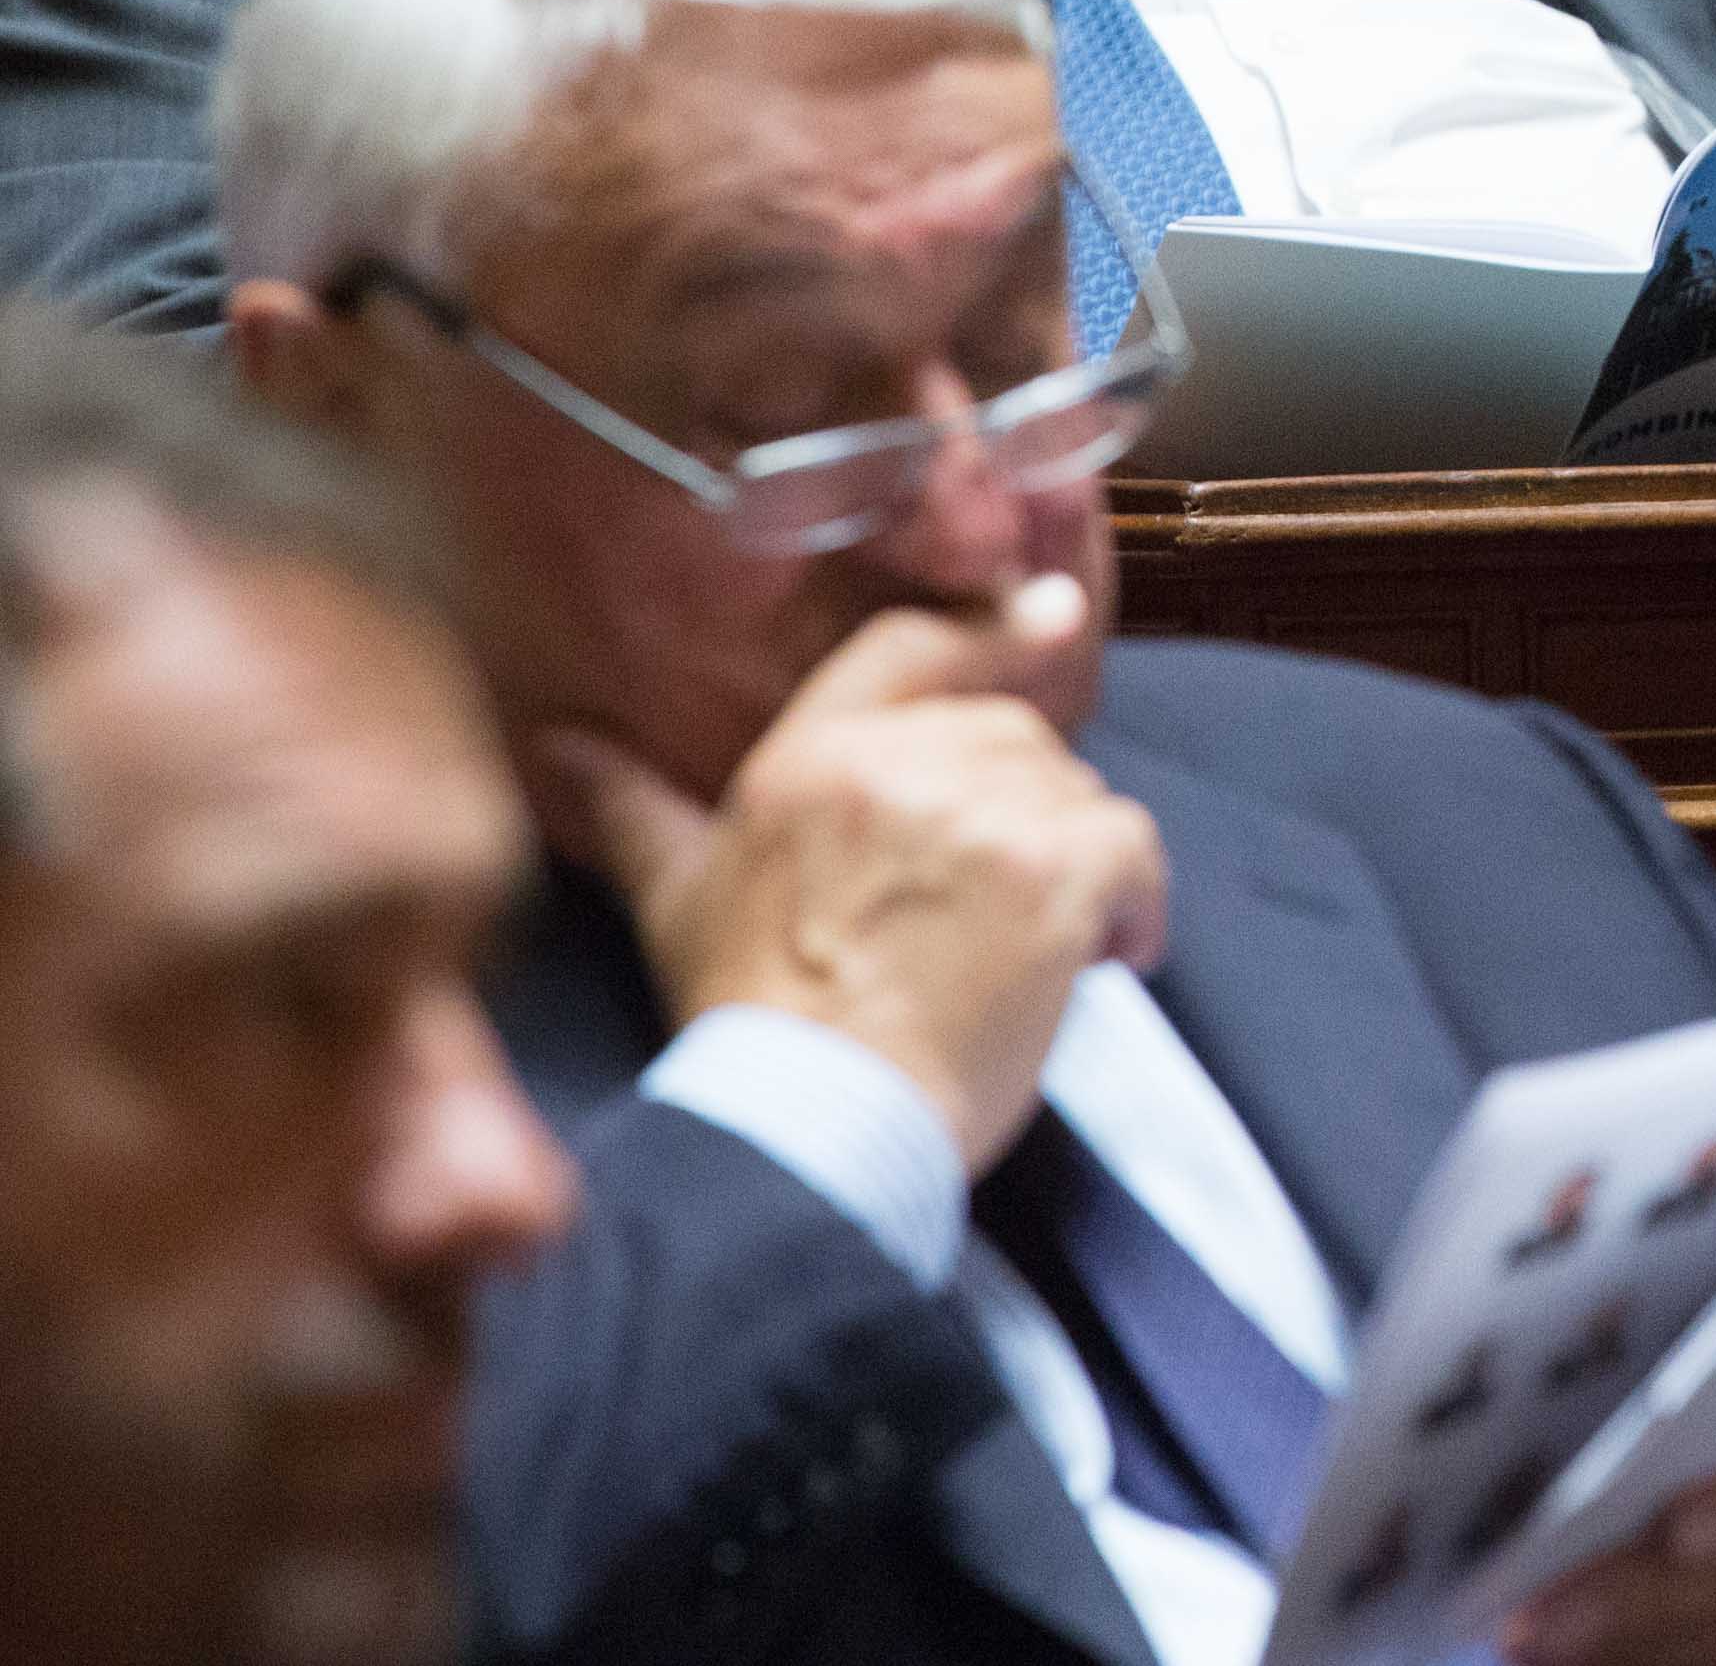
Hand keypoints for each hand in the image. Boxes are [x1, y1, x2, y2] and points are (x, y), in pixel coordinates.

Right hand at [523, 573, 1163, 1172]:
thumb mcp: (672, 900)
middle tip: (996, 900)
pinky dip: (1135, 903)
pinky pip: (1132, 848)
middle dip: (1021, 805)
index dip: (987, 627)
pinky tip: (1105, 960)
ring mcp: (983, 814)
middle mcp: (899, 766)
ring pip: (1076, 792)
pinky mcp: (1056, 871)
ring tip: (1032, 947)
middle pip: (1009, 734)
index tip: (1050, 613)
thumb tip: (557, 746)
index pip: (909, 648)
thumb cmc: (745, 1022)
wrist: (810, 1125)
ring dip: (1074, 862)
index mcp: (810, 760)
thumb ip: (628, 810)